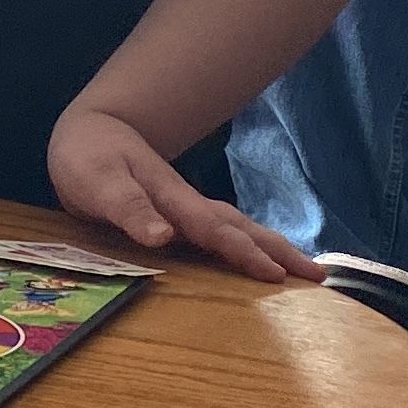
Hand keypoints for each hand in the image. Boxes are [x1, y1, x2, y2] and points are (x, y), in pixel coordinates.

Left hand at [46, 108, 324, 283]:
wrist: (92, 130)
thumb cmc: (91, 158)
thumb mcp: (100, 184)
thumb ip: (130, 210)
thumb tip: (163, 237)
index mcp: (173, 200)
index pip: (214, 231)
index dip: (244, 253)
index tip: (276, 275)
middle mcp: (188, 204)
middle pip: (241, 228)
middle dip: (278, 251)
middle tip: (317, 276)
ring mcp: (188, 207)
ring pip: (238, 227)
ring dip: (270, 247)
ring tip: (305, 269)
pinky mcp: (182, 212)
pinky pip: (223, 230)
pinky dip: (248, 244)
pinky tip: (260, 257)